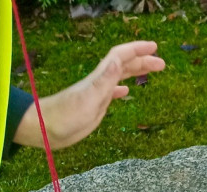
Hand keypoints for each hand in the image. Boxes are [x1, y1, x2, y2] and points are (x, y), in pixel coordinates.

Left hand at [14, 41, 164, 149]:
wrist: (44, 129)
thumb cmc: (65, 116)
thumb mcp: (88, 98)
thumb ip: (105, 79)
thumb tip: (119, 60)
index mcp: (99, 78)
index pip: (120, 56)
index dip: (137, 50)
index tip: (154, 47)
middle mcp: (99, 82)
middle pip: (123, 65)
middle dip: (142, 61)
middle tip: (161, 63)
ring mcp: (97, 93)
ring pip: (120, 76)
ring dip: (136, 72)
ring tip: (152, 71)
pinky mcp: (94, 105)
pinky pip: (111, 93)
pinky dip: (121, 89)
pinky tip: (126, 92)